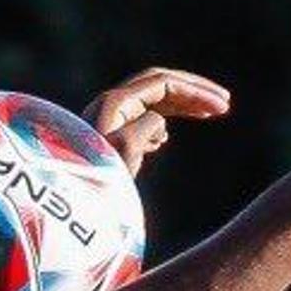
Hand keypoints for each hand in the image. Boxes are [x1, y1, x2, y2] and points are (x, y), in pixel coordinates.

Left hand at [87, 66, 231, 173]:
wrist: (66, 206)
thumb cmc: (95, 180)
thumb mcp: (126, 150)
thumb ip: (148, 126)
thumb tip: (160, 127)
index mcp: (116, 103)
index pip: (164, 83)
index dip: (196, 92)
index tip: (223, 108)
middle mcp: (110, 106)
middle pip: (159, 86)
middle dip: (192, 92)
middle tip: (224, 103)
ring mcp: (107, 122)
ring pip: (151, 104)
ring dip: (181, 107)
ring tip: (209, 115)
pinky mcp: (106, 141)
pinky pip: (138, 121)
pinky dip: (159, 123)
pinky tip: (165, 138)